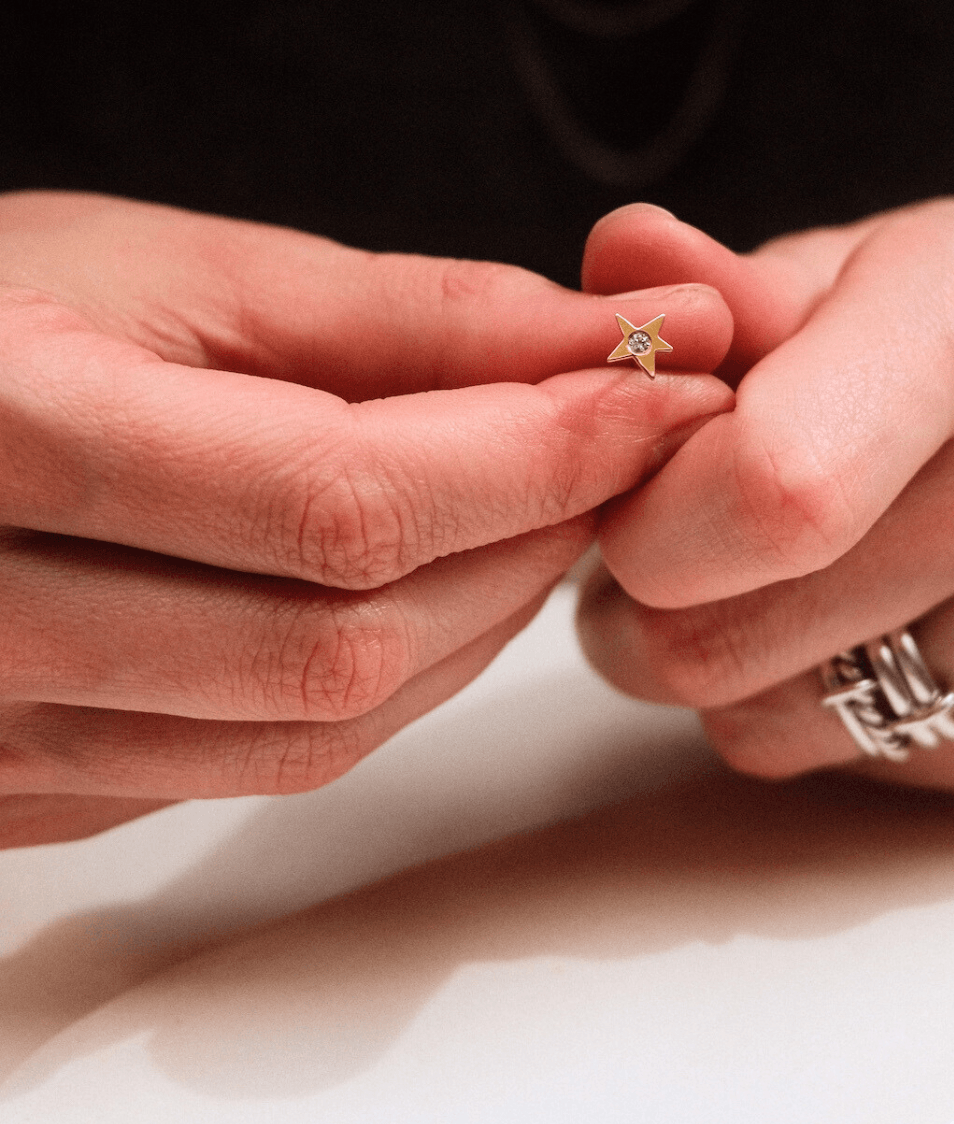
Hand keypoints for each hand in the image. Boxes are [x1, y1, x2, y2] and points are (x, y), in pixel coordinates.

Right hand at [0, 191, 733, 844]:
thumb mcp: (177, 275)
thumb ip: (402, 317)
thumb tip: (601, 339)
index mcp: (11, 445)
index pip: (348, 502)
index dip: (536, 457)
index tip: (659, 397)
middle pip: (356, 639)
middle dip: (530, 540)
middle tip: (615, 448)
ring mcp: (14, 737)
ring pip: (330, 724)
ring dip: (481, 619)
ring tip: (537, 512)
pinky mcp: (48, 788)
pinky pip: (277, 759)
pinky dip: (400, 678)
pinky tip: (438, 593)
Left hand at [577, 199, 953, 789]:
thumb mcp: (866, 272)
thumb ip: (721, 289)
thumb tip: (618, 260)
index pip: (761, 491)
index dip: (646, 522)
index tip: (639, 498)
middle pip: (713, 642)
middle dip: (642, 609)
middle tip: (679, 547)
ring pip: (756, 725)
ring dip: (721, 664)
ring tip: (775, 582)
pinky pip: (838, 765)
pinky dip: (811, 709)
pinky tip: (864, 630)